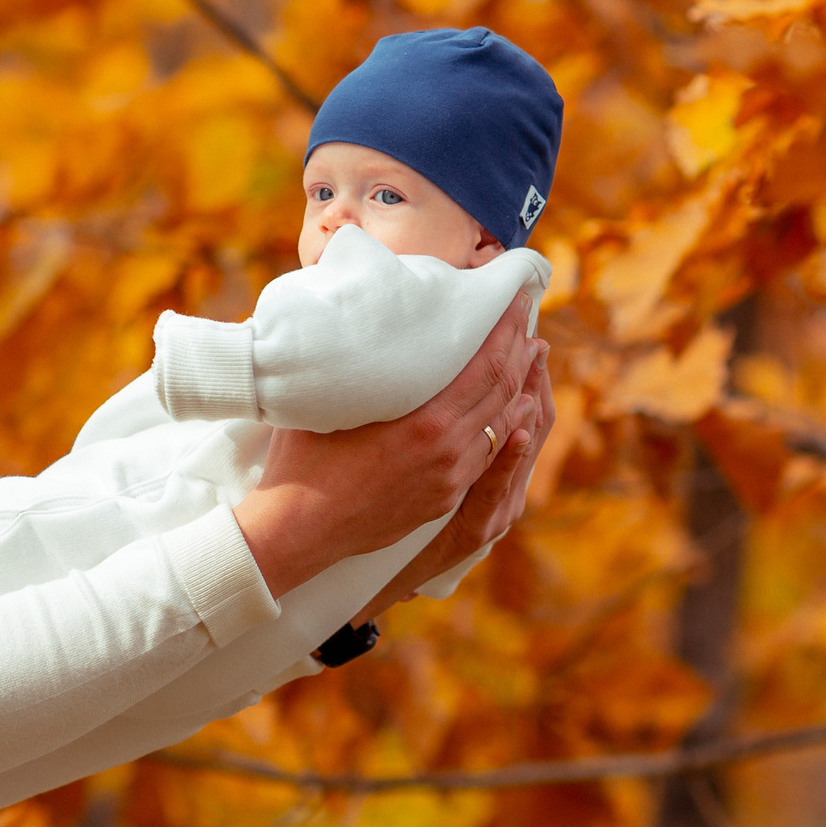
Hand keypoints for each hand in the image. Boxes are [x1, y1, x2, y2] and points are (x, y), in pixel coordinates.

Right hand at [232, 292, 542, 597]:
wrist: (299, 529)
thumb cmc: (301, 458)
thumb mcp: (330, 397)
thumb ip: (357, 360)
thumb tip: (355, 312)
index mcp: (426, 422)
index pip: (486, 365)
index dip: (507, 329)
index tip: (518, 297)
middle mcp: (448, 450)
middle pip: (502, 391)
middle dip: (519, 350)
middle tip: (526, 319)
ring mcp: (450, 478)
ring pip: (502, 425)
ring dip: (519, 388)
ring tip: (526, 357)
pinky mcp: (444, 498)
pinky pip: (487, 455)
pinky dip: (505, 426)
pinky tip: (509, 411)